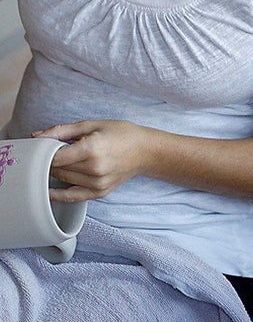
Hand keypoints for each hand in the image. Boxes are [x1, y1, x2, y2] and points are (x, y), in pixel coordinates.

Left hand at [32, 120, 153, 201]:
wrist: (146, 151)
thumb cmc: (122, 134)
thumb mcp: (92, 125)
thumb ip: (62, 130)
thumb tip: (36, 136)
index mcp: (92, 149)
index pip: (54, 157)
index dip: (44, 151)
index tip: (41, 147)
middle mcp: (95, 169)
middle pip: (57, 168)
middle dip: (49, 160)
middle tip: (52, 151)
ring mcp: (98, 183)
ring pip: (63, 180)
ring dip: (56, 172)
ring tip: (63, 161)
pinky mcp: (100, 192)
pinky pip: (73, 196)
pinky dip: (59, 194)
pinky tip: (48, 191)